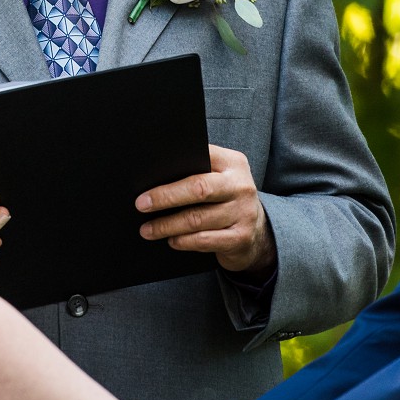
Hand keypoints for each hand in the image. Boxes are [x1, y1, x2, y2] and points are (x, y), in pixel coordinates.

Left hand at [135, 143, 274, 275]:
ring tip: (147, 229)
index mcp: (233, 163)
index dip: (173, 167)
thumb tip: (155, 176)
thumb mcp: (220, 178)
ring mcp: (243, 212)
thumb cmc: (226, 200)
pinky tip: (171, 240)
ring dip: (167, 226)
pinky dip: (183, 241)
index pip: (201, 158)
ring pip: (197, 219)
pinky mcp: (240, 237)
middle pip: (198, 189)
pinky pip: (204, 240)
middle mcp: (241, 186)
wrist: (258, 233)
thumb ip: (197, 171)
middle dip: (165, 197)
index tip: (147, 177)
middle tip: (141, 205)